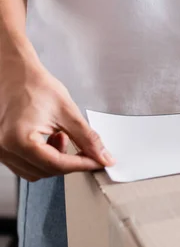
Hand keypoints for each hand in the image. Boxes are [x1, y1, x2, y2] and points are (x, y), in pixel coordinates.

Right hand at [0, 55, 113, 181]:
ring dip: (56, 160)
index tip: (99, 162)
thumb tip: (102, 156)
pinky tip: (50, 139)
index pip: (57, 164)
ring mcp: (1, 151)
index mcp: (19, 140)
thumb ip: (87, 138)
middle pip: (47, 171)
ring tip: (62, 136)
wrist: (15, 74)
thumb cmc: (34, 86)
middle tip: (85, 147)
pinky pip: (27, 165)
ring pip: (37, 172)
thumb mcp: (68, 112)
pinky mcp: (4, 150)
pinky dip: (44, 158)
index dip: (82, 164)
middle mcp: (5, 149)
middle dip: (69, 162)